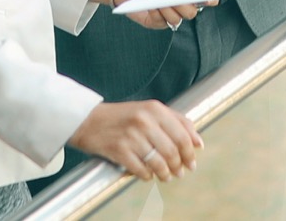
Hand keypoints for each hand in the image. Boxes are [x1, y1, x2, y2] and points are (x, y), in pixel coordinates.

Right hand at [69, 100, 201, 181]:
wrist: (88, 120)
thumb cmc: (122, 117)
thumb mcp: (149, 110)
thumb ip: (176, 121)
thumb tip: (198, 142)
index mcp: (155, 109)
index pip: (182, 135)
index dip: (190, 152)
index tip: (192, 162)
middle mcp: (144, 121)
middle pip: (172, 151)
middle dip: (179, 165)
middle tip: (180, 173)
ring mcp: (131, 136)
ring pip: (158, 162)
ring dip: (165, 173)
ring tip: (166, 176)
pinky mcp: (119, 150)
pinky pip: (141, 170)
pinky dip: (148, 175)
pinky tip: (148, 175)